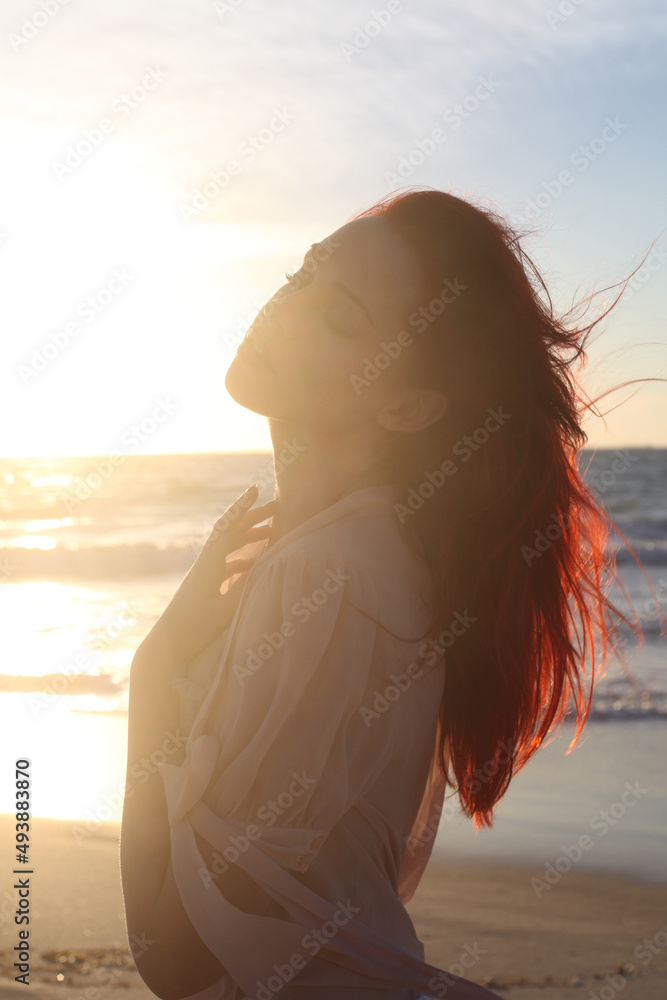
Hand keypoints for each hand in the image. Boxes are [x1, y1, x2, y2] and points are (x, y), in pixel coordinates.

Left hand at [136, 484, 276, 668]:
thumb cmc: (193, 629)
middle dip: (254, 517)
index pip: (227, 527)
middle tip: (278, 507)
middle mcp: (205, 564)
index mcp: (209, 564)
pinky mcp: (204, 587)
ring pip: (230, 547)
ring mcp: (204, 575)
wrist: (166, 646)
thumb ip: (247, 589)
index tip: (257, 489)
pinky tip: (257, 564)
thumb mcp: (225, 611)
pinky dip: (244, 557)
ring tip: (273, 531)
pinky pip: (227, 563)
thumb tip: (269, 569)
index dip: (243, 507)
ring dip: (250, 536)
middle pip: (231, 532)